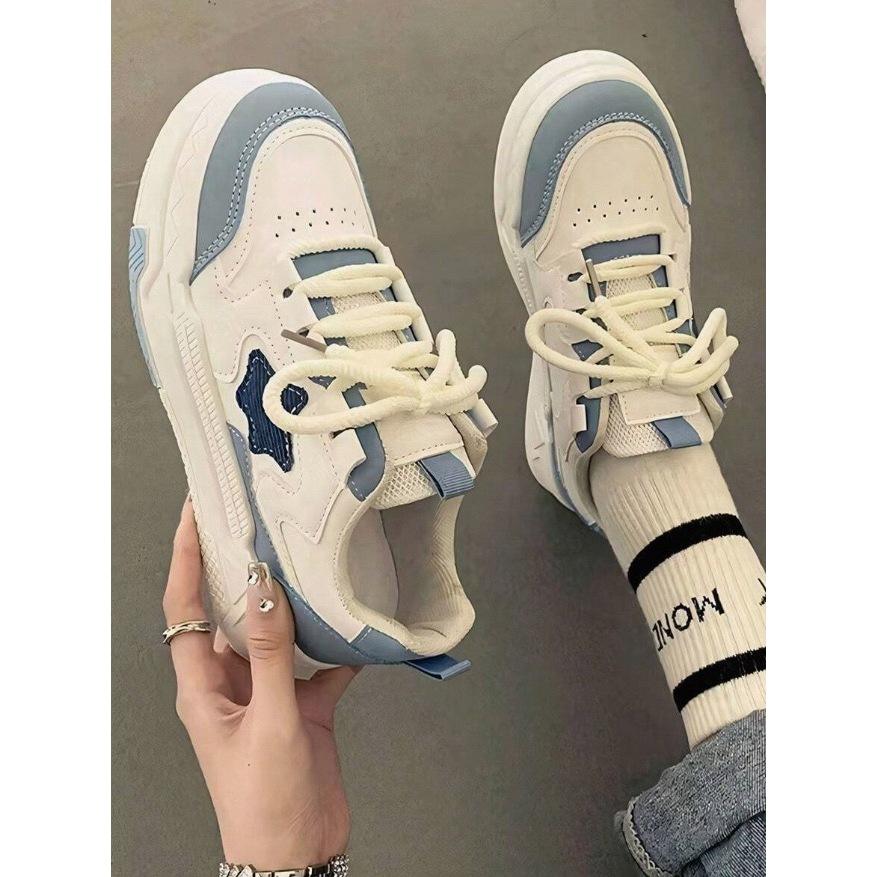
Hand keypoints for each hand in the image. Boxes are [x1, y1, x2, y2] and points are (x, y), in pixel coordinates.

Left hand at [163, 497, 358, 869]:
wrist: (297, 853)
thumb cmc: (264, 804)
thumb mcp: (268, 721)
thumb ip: (270, 653)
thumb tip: (262, 589)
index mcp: (204, 687)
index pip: (185, 608)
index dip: (186, 557)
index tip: (196, 515)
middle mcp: (231, 684)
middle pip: (228, 611)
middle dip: (238, 567)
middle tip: (254, 522)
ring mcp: (267, 694)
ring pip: (276, 632)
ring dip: (290, 602)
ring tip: (306, 562)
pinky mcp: (300, 707)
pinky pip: (318, 663)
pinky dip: (336, 645)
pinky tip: (356, 631)